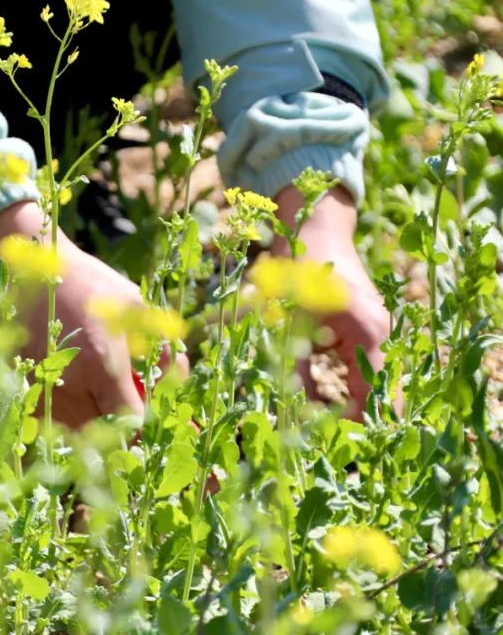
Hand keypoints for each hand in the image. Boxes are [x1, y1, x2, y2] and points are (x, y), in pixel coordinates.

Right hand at [0, 201, 166, 427]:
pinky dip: (72, 416)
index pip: (130, 419)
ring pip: (79, 431)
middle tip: (132, 404)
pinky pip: (56, 420)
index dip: (146, 422)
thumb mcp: (136, 307)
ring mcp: (47, 388)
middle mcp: (72, 383)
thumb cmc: (91, 285)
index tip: (153, 410)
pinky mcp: (29, 388)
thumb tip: (174, 376)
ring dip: (97, 423)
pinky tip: (80, 392)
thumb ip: (161, 347)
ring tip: (105, 396)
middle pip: (105, 433)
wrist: (35, 274)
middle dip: (124, 425)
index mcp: (103, 363)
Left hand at [273, 186, 399, 419]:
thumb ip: (292, 370)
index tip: (326, 440)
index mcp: (367, 334)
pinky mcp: (368, 324)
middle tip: (318, 434)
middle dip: (351, 416)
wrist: (312, 228)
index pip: (374, 399)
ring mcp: (378, 328)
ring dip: (347, 398)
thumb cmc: (294, 270)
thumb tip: (291, 416)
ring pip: (370, 380)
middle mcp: (381, 333)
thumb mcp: (286, 323)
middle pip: (378, 393)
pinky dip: (344, 378)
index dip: (353, 425)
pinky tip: (318, 385)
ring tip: (316, 416)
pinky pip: (362, 364)